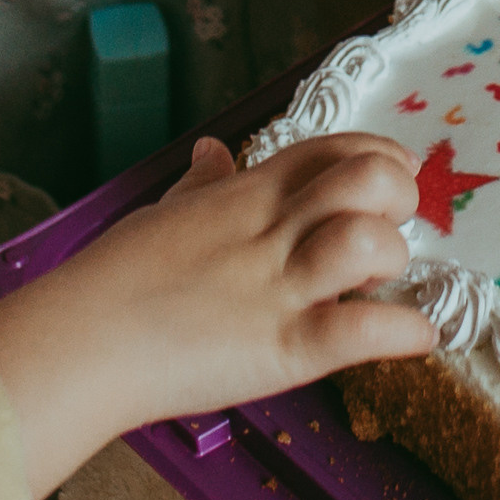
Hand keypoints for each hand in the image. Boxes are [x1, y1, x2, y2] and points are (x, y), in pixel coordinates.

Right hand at [0, 131, 431, 495]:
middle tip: (394, 231)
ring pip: (369, 241)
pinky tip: (415, 338)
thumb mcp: (166, 211)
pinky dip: (403, 334)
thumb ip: (202, 184)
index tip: (400, 171)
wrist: (84, 339)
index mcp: (247, 194)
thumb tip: (212, 153)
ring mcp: (280, 289)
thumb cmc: (118, 277)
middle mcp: (272, 231)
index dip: (379, 154)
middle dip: (399, 201)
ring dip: (395, 263)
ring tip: (384, 286)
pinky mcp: (283, 350)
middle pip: (368, 181)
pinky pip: (361, 332)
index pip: (332, 149)